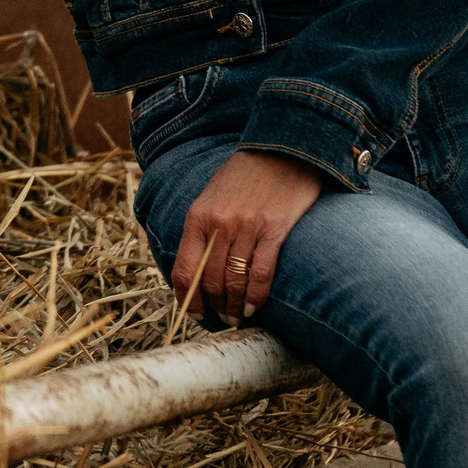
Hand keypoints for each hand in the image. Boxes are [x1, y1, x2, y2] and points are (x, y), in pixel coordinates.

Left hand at [169, 148, 323, 324]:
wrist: (282, 148)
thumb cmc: (245, 176)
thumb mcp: (212, 197)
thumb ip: (203, 230)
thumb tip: (198, 269)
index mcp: (197, 216)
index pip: (185, 269)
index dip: (187, 299)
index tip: (194, 314)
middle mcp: (218, 224)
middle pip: (210, 281)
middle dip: (215, 307)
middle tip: (223, 319)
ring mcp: (246, 227)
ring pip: (234, 281)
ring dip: (235, 307)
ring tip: (238, 318)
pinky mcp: (274, 230)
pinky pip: (262, 274)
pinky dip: (257, 296)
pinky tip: (255, 307)